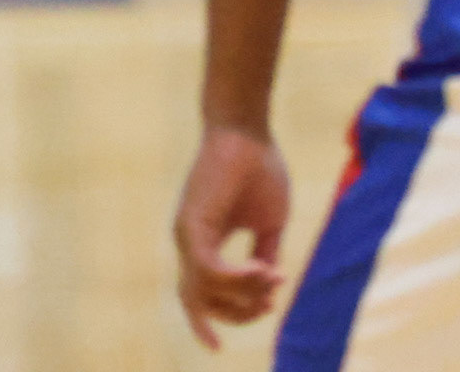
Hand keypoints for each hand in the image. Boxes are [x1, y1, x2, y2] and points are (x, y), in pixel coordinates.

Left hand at [174, 125, 289, 349]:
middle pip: (198, 301)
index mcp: (203, 243)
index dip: (218, 318)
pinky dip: (236, 278)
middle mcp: (189, 241)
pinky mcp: (193, 222)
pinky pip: (207, 269)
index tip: (245, 327)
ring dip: (243, 295)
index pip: (199, 294)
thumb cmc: (258, 170)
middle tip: (268, 305)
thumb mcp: (268, 224)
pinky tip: (263, 270)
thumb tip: (269, 287)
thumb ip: (264, 255)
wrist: (247, 132)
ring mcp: (187, 233)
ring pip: (204, 290)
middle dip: (236, 314)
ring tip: (272, 278)